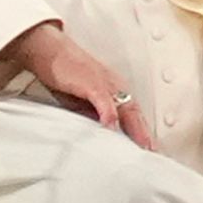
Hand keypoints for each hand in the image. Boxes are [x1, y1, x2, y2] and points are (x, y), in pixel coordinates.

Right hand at [0, 21, 152, 148]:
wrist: (49, 50)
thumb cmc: (65, 74)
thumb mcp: (82, 99)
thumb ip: (94, 113)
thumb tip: (102, 130)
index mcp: (115, 89)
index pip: (133, 113)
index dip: (142, 131)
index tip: (148, 148)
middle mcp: (115, 86)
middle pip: (135, 113)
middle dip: (145, 134)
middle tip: (152, 152)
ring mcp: (105, 84)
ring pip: (126, 108)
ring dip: (135, 128)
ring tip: (142, 146)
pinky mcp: (92, 82)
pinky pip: (104, 101)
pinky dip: (109, 114)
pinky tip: (112, 128)